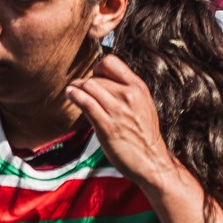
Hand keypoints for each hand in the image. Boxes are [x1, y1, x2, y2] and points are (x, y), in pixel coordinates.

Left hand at [65, 54, 182, 189]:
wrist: (152, 161)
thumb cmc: (145, 135)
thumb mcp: (143, 104)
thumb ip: (127, 90)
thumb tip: (105, 80)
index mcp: (138, 88)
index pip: (111, 62)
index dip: (98, 68)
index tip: (95, 78)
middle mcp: (129, 96)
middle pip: (96, 77)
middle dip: (86, 82)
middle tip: (81, 90)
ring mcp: (118, 111)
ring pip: (89, 86)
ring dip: (76, 88)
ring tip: (72, 92)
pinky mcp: (107, 126)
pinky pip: (86, 103)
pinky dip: (74, 96)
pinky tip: (70, 95)